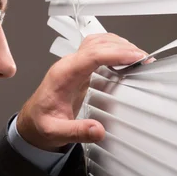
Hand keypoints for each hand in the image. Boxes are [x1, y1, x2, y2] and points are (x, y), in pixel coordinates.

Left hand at [17, 33, 146, 151]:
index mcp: (63, 75)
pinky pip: (97, 50)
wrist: (31, 121)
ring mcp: (73, 64)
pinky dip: (113, 50)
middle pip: (97, 43)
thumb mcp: (55, 132)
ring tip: (139, 57)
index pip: (91, 55)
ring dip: (119, 45)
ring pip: (97, 42)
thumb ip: (76, 132)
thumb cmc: (41, 123)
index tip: (135, 57)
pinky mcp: (79, 69)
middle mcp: (68, 65)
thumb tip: (98, 130)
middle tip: (145, 59)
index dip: (115, 53)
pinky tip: (125, 58)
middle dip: (123, 48)